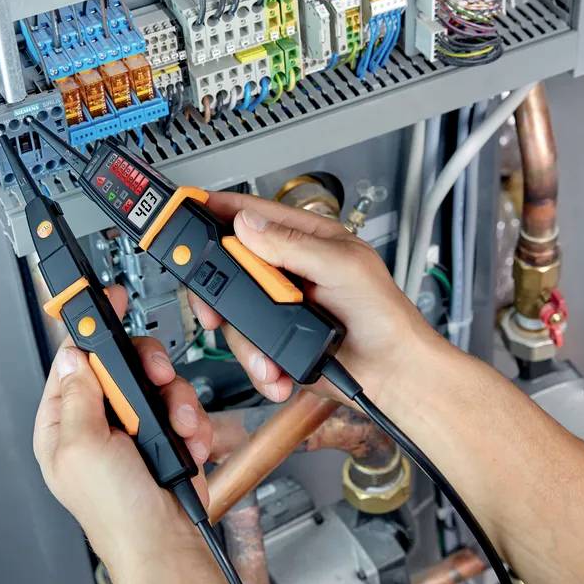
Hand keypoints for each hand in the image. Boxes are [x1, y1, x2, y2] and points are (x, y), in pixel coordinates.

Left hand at [33, 285, 211, 554]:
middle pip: (122, 364)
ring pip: (158, 384)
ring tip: (178, 427)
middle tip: (158, 379)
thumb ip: (78, 395)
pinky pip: (182, 408)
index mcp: (62, 424)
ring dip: (176, 402)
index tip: (104, 300)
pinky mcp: (165, 438)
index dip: (90, 330)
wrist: (165, 544)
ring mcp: (133, 431)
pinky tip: (188, 444)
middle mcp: (96, 424)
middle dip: (148, 370)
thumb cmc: (116, 512)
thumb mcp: (83, 447)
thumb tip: (71, 354)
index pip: (72, 361)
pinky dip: (191, 424)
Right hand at [187, 192, 442, 405]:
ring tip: (270, 354)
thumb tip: (249, 223)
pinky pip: (248, 347)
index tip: (191, 208)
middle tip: (215, 307)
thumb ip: (293, 245)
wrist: (392, 374)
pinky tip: (278, 369)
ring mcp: (281, 306)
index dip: (221, 209)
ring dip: (248, 340)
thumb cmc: (384, 316)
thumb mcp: (342, 267)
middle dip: (221, 291)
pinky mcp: (278, 340)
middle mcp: (289, 271)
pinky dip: (259, 363)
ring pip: (235, 312)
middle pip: (232, 266)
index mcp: (307, 240)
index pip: (256, 214)